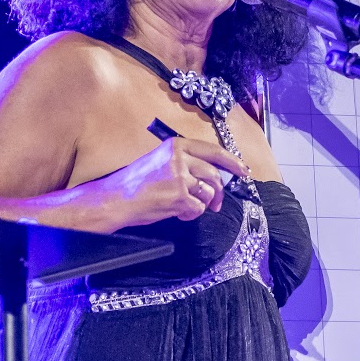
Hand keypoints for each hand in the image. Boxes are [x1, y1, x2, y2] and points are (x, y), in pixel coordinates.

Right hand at [96, 138, 249, 224]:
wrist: (116, 199)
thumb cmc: (136, 184)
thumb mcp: (160, 162)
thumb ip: (185, 164)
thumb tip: (212, 176)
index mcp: (176, 146)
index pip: (213, 151)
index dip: (232, 162)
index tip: (243, 170)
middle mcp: (179, 158)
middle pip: (214, 175)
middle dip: (219, 192)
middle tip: (217, 203)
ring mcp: (180, 177)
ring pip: (208, 192)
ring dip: (202, 204)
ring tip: (186, 207)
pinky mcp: (179, 196)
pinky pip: (198, 208)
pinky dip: (190, 214)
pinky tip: (178, 212)